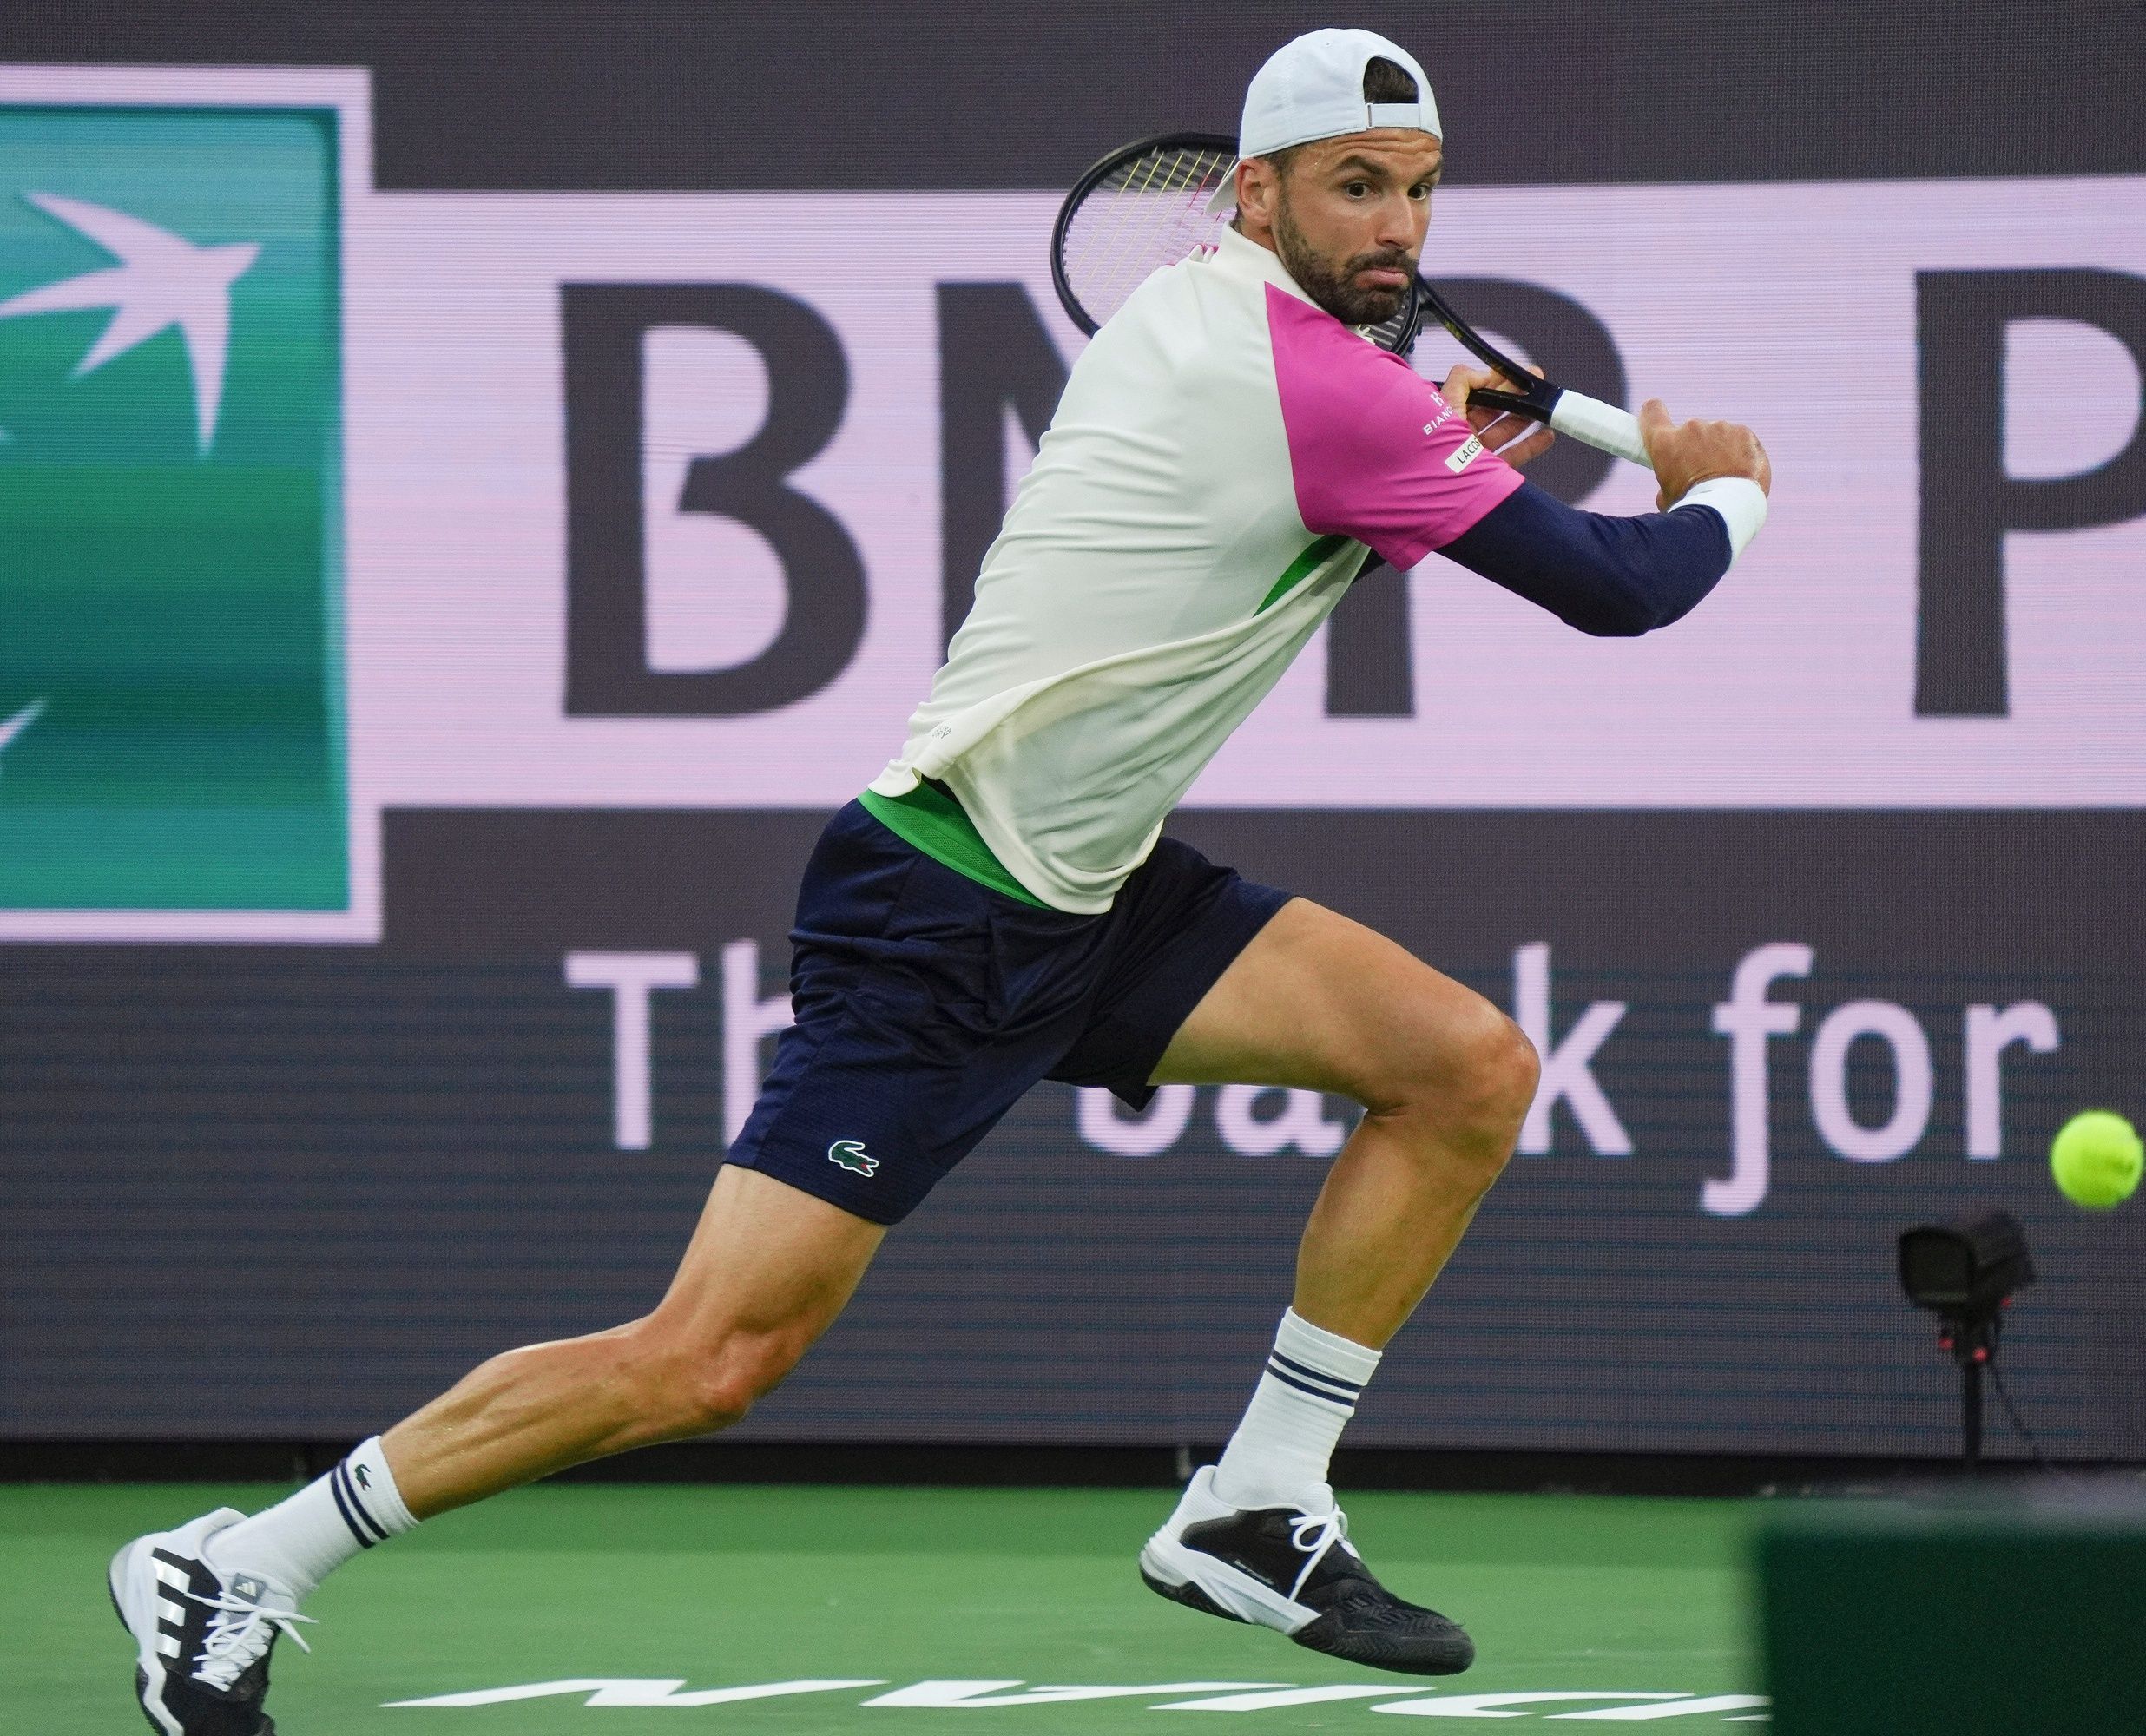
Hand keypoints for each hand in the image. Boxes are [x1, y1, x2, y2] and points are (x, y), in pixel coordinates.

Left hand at [1442, 362, 1554, 468]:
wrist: (1436, 494)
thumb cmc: (1433, 450)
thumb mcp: (1444, 405)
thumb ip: (1462, 382)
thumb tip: (1484, 374)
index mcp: (1445, 420)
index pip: (1470, 395)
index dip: (1492, 382)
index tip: (1514, 373)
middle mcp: (1459, 438)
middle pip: (1490, 411)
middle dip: (1514, 395)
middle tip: (1536, 381)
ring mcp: (1474, 457)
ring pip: (1503, 432)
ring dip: (1524, 417)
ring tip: (1542, 404)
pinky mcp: (1489, 475)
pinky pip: (1513, 457)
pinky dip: (1531, 446)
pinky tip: (1546, 435)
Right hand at [1638, 399, 1770, 509]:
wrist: (1726, 512)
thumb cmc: (1692, 509)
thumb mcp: (1666, 497)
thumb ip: (1668, 478)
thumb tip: (1675, 480)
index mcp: (1664, 443)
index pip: (1652, 411)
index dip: (1653, 415)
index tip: (1658, 421)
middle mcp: (1691, 428)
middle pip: (1691, 432)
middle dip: (1695, 448)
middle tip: (1702, 474)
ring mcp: (1719, 428)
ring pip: (1717, 436)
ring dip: (1719, 451)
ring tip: (1725, 479)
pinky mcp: (1744, 432)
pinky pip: (1740, 439)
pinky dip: (1741, 453)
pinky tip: (1742, 473)